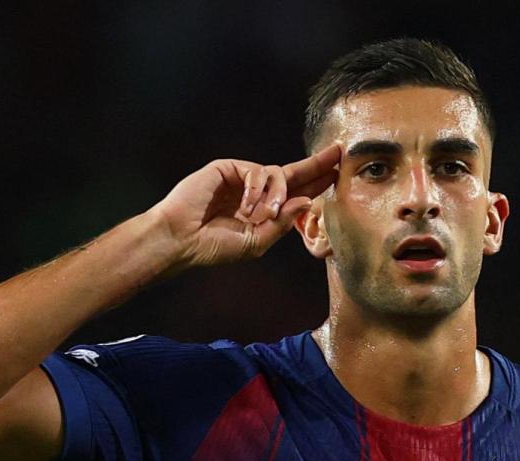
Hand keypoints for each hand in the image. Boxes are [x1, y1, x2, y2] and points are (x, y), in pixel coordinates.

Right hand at [154, 144, 340, 267]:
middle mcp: (255, 192)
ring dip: (276, 195)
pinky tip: (246, 206)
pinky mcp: (227, 168)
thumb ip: (282, 224)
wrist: (181, 240)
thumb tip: (307, 201)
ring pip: (276, 174)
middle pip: (292, 173)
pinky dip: (256, 189)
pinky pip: (255, 171)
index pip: (296, 192)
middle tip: (338, 154)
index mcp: (263, 210)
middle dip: (316, 164)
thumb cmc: (214, 246)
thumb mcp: (256, 242)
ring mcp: (241, 178)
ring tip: (263, 214)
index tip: (338, 172)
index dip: (317, 182)